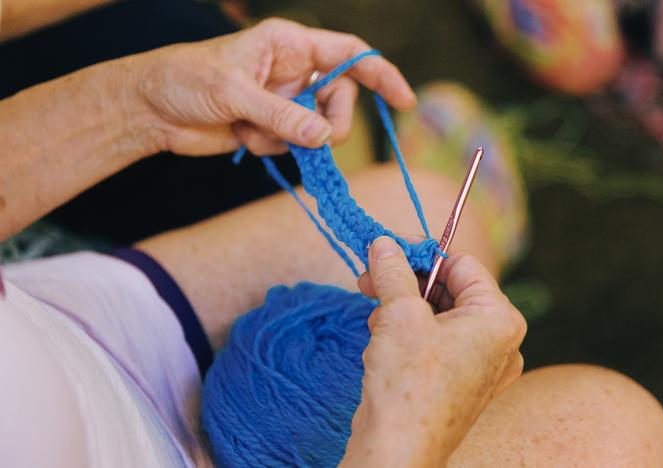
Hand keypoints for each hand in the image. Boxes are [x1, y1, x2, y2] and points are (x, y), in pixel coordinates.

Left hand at [130, 18, 415, 156]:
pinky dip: (273, 148)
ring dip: (292, 140)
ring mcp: (285, 102)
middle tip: (314, 140)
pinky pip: (294, 146)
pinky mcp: (273, 128)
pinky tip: (242, 136)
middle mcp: (294, 71)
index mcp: (290, 44)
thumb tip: (325, 139)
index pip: (350, 54)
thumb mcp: (234, 93)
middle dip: (329, 124)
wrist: (151, 110)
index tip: (405, 102)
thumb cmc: (185, 80)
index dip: (381, 74)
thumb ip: (283, 116)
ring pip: (318, 129)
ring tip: (254, 130)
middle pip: (340, 100)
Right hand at [342, 237, 525, 466]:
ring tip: (375, 316)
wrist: (398, 450)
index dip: (422, 253)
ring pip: (439, 315)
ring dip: (403, 307)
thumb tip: (383, 243)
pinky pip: (436, 342)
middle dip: (407, 282)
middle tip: (369, 277)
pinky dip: (409, 333)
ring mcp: (480, 366)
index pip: (463, 265)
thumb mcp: (399, 313)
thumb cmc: (408, 382)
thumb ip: (393, 270)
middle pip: (451, 289)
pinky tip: (383, 338)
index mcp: (500, 319)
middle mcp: (499, 342)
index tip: (387, 249)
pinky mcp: (459, 383)